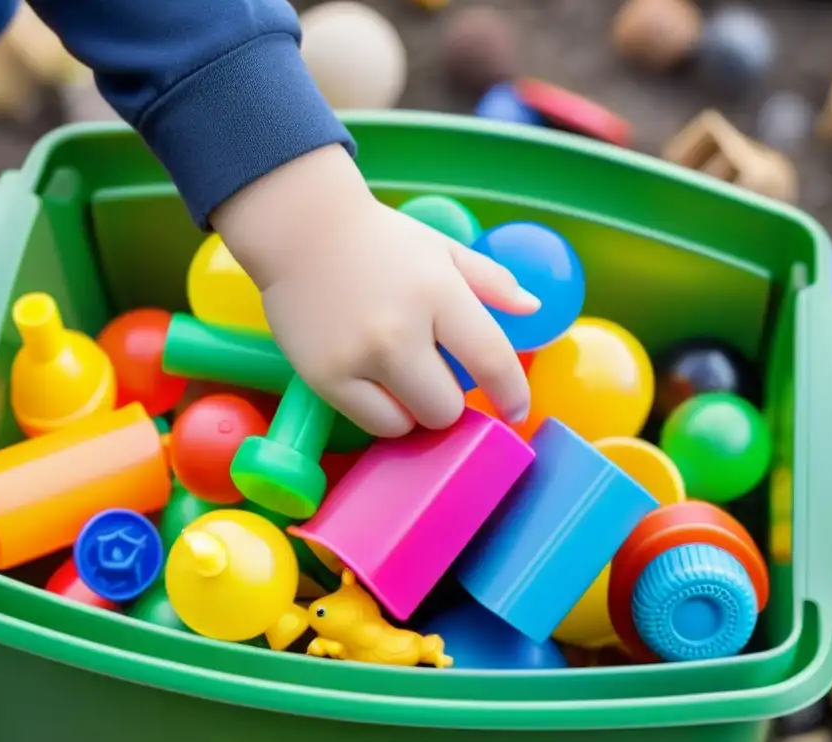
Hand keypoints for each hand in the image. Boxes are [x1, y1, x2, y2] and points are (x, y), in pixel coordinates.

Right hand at [211, 144, 538, 437]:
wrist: (298, 227)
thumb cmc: (378, 240)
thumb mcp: (442, 249)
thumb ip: (491, 280)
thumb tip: (533, 309)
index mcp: (438, 294)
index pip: (491, 359)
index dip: (512, 393)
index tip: (517, 409)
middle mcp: (399, 332)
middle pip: (447, 408)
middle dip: (450, 398)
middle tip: (436, 373)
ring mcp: (358, 359)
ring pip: (410, 423)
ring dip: (414, 408)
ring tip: (401, 375)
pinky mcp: (324, 378)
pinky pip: (372, 423)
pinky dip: (381, 411)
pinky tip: (374, 380)